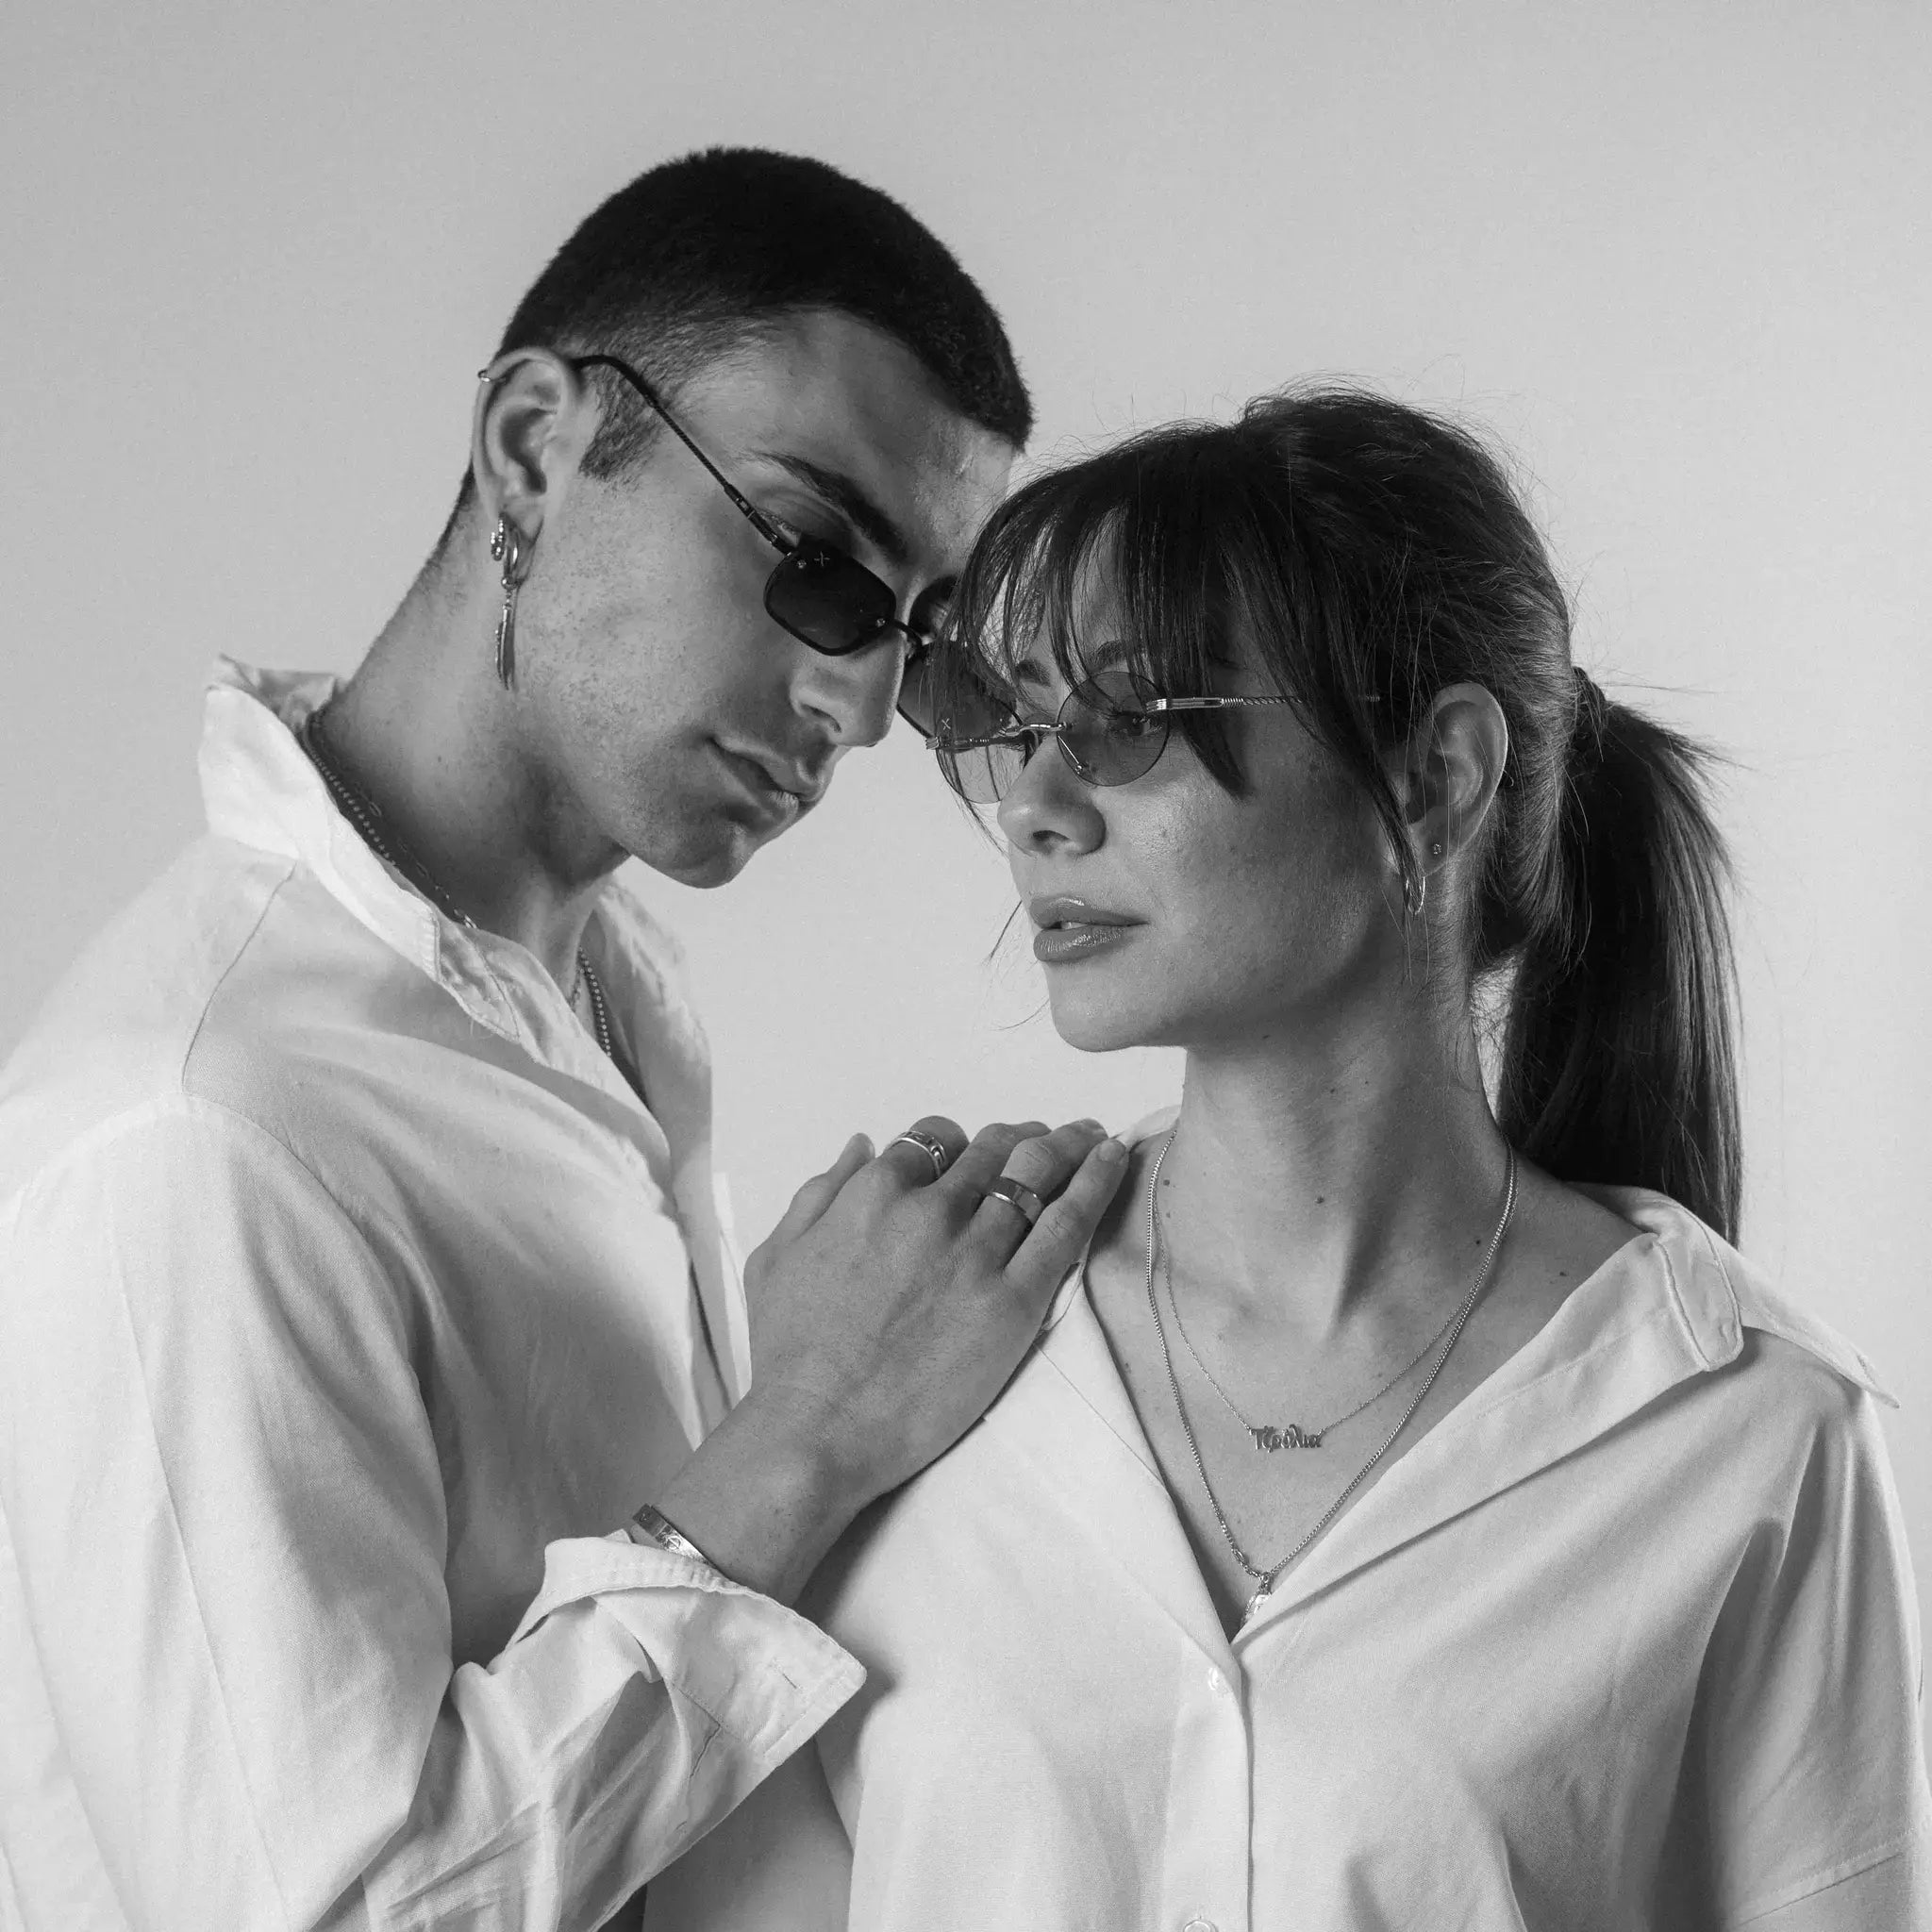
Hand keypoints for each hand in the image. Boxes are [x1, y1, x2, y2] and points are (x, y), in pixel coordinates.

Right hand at [649, 1116, 1126, 1602]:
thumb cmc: (790, 1353)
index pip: (933, 1140)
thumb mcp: (777, 1255)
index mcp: (873, 1193)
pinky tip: (1113, 1159)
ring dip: (1067, 1145)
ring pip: (1036, 1173)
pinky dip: (1095, 1182)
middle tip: (1043, 1139)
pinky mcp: (1016, 1299)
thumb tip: (861, 1145)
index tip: (972, 1154)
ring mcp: (977, 1252)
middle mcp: (930, 1210)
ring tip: (1090, 1137)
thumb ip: (821, 1191)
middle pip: (993, 1149)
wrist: (820, 1429)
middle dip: (1020, 1136)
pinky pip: (1068, 1225)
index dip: (957, 1142)